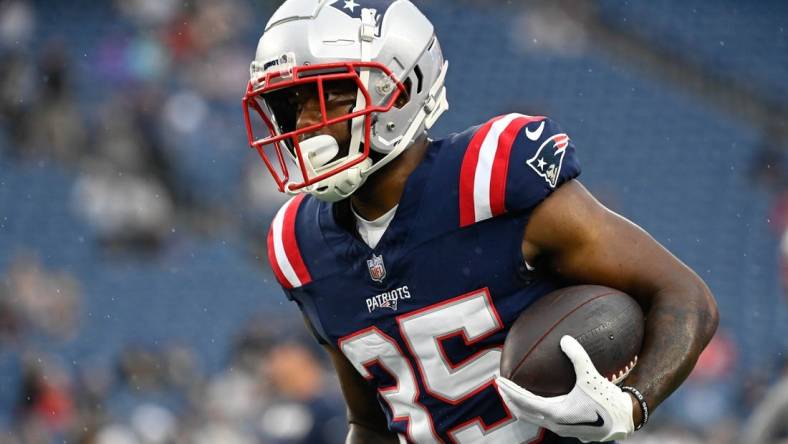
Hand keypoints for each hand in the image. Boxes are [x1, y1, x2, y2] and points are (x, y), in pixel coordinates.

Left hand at [496, 335, 634, 442]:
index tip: (498, 380)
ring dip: (521, 406)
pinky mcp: (570, 429)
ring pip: (533, 419)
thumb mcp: (592, 376)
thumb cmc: (609, 399)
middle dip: (509, 399)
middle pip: (523, 413)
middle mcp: (555, 424)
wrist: (626, 420)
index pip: (524, 401)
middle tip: (500, 386)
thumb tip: (564, 338)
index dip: (509, 390)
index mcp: (556, 413)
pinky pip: (545, 421)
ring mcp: (562, 429)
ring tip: (514, 395)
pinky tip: (539, 401)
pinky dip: (534, 411)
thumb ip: (578, 356)